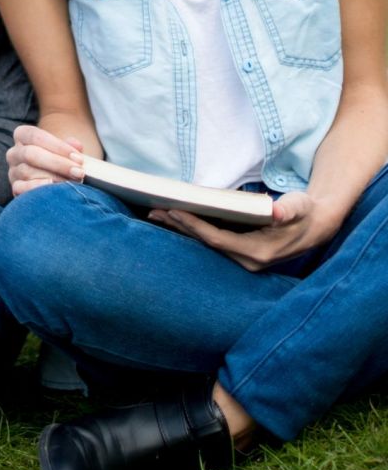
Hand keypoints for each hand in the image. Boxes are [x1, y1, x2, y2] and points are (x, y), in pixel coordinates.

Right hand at [7, 124, 84, 195]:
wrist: (49, 178)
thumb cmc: (57, 159)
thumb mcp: (62, 149)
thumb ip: (69, 145)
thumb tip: (77, 146)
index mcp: (22, 135)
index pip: (35, 136)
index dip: (58, 146)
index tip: (79, 158)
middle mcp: (14, 152)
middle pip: (31, 154)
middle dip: (58, 163)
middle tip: (79, 172)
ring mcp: (13, 171)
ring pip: (28, 172)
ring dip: (53, 178)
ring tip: (73, 183)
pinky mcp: (15, 188)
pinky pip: (21, 188)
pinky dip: (37, 188)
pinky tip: (53, 188)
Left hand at [148, 191, 342, 270]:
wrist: (316, 226)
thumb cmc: (304, 212)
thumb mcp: (299, 207)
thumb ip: (288, 209)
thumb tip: (277, 211)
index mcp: (258, 252)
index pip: (216, 240)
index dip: (194, 226)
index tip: (174, 212)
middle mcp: (248, 261)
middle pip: (206, 244)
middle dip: (180, 227)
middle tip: (154, 211)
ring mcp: (244, 259)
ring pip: (206, 245)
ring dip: (183, 230)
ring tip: (157, 215)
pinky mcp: (241, 253)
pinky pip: (212, 242)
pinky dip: (194, 231)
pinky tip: (177, 221)